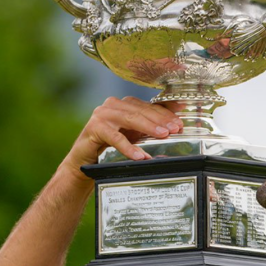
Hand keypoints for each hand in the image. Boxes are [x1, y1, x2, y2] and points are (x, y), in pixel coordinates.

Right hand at [62, 96, 182, 178]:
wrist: (84, 161)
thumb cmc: (110, 146)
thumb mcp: (134, 135)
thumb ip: (149, 128)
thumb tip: (174, 126)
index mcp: (124, 104)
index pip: (148, 106)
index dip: (166, 113)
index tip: (180, 122)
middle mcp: (113, 105)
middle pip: (141, 110)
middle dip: (160, 120)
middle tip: (175, 129)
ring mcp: (102, 114)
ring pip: (130, 118)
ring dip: (148, 127)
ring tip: (163, 136)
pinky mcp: (94, 128)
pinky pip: (115, 137)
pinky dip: (129, 147)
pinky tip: (140, 156)